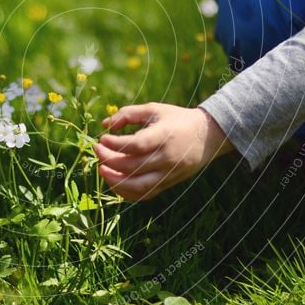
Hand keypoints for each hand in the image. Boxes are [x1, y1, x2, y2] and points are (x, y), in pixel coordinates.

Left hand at [94, 103, 234, 200]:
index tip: (102, 138)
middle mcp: (166, 158)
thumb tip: (105, 124)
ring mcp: (168, 174)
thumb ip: (128, 114)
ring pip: (137, 186)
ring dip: (114, 180)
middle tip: (97, 150)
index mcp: (164, 136)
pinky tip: (114, 181)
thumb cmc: (177, 120)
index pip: (135, 145)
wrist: (207, 137)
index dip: (114, 144)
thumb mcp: (155, 109)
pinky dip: (126, 192)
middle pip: (132, 166)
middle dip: (109, 160)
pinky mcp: (168, 184)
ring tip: (101, 169)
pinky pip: (144, 195)